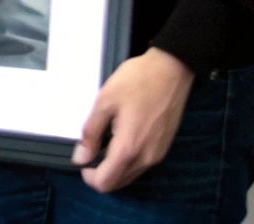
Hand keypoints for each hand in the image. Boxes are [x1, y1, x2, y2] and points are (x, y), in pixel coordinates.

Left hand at [72, 47, 194, 192]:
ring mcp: (157, 155)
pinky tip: (123, 139)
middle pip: (117, 183)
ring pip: (130, 176)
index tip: (82, 158)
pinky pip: (141, 165)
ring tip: (106, 141)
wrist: (172, 69)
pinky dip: (128, 161)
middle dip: (100, 174)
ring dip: (114, 168)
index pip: (105, 183)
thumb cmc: (137, 80)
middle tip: (91, 150)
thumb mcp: (105, 100)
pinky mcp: (164, 147)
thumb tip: (81, 157)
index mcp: (129, 149)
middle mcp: (146, 159)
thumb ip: (91, 132)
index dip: (88, 176)